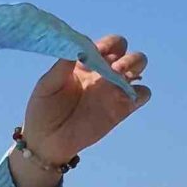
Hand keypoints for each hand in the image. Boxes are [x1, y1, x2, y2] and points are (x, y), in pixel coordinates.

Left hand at [21, 33, 150, 163]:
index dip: (108, 44)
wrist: (46, 142)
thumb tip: (80, 46)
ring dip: (134, 67)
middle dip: (125, 55)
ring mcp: (114, 90)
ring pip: (138, 69)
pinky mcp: (122, 109)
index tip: (97, 52)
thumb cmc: (43, 110)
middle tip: (112, 67)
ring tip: (117, 76)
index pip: (108, 45)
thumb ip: (62, 65)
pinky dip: (141, 92)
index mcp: (88, 64)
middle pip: (128, 53)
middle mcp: (104, 74)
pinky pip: (142, 95)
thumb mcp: (47, 85)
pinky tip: (127, 96)